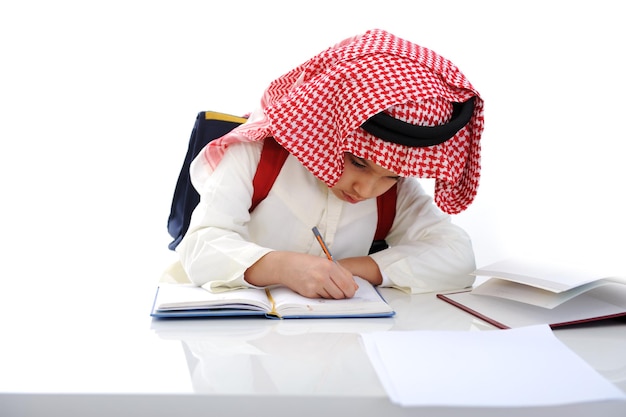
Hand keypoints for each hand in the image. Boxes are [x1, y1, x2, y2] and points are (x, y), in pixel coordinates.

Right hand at [244, 251, 358, 298]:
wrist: (287, 266)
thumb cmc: (307, 263)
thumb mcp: (326, 262)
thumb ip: (343, 273)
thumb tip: (354, 287)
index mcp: (329, 266)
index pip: (347, 285)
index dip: (351, 291)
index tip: (350, 292)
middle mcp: (323, 276)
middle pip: (341, 294)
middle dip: (343, 295)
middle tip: (340, 291)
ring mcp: (315, 286)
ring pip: (332, 298)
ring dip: (332, 295)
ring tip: (325, 286)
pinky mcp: (309, 293)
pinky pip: (322, 299)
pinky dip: (322, 296)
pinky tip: (316, 287)